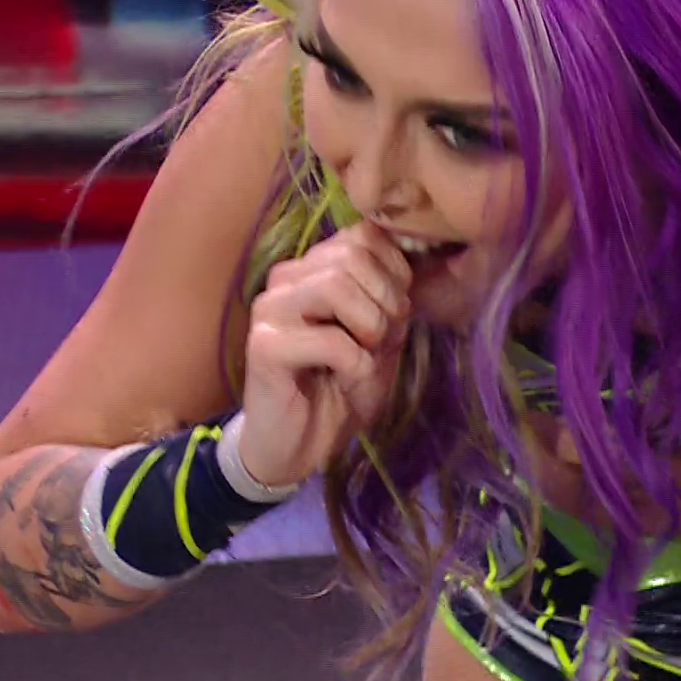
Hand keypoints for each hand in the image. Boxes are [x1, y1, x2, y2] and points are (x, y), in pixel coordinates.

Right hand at [239, 223, 412, 486]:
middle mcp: (286, 277)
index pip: (364, 234)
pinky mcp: (263, 345)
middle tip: (382, 342)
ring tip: (366, 357)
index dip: (395, 272)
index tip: (395, 314)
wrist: (299, 446)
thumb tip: (417, 262)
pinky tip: (348, 379)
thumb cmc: (341, 388)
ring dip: (370, 327)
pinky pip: (330, 339)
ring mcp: (270, 308)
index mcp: (314, 267)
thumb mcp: (382, 337)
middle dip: (386, 301)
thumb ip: (392, 296)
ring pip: (336, 285)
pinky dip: (356, 363)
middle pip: (352, 255)